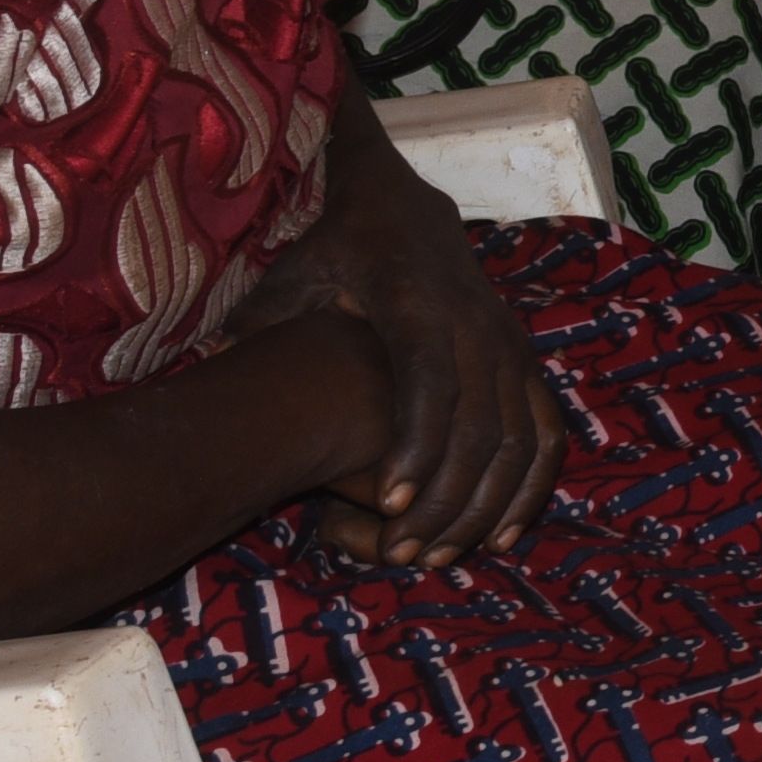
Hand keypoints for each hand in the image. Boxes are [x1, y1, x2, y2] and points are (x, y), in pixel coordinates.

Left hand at [245, 148, 565, 568]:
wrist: (406, 207)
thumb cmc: (339, 249)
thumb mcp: (295, 270)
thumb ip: (259, 317)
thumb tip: (215, 357)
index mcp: (416, 302)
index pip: (428, 382)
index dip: (415, 446)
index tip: (388, 505)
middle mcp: (474, 324)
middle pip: (479, 425)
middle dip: (446, 498)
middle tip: (403, 552)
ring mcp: (508, 343)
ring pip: (518, 437)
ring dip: (485, 504)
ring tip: (442, 554)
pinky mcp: (525, 360)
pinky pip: (545, 432)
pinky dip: (529, 486)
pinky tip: (498, 534)